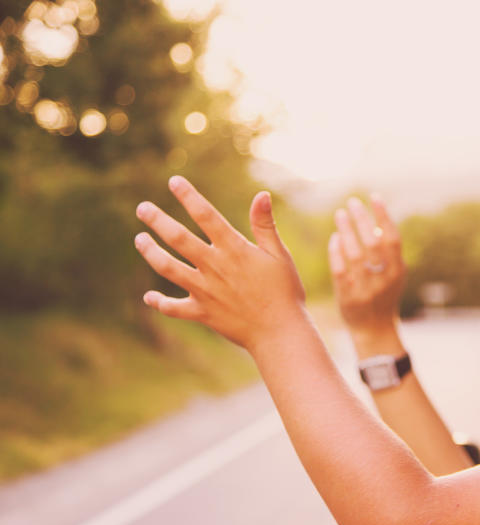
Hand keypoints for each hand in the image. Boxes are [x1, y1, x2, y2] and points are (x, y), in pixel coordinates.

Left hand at [134, 176, 307, 349]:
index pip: (206, 216)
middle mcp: (214, 267)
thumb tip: (261, 195)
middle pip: (178, 238)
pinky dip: (159, 302)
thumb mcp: (279, 254)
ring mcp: (205, 290)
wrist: (280, 332)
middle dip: (157, 221)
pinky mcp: (202, 313)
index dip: (188, 197)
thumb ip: (265, 225)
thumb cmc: (285, 291)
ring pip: (168, 268)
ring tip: (139, 240)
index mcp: (234, 249)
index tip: (174, 182)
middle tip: (142, 208)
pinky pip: (174, 308)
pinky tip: (148, 297)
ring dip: (150, 252)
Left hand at [329, 196, 404, 338]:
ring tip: (340, 214)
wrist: (375, 329)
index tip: (373, 197)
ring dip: (346, 231)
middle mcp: (384, 280)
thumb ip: (388, 252)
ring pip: (354, 255)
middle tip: (351, 202)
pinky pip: (340, 270)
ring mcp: (366, 289)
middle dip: (362, 219)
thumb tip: (377, 219)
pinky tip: (334, 238)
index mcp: (398, 271)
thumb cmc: (383, 295)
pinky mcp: (348, 297)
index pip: (392, 238)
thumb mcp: (393, 274)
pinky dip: (336, 252)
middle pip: (372, 243)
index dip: (383, 216)